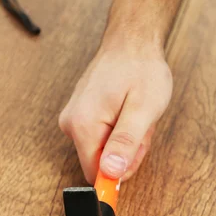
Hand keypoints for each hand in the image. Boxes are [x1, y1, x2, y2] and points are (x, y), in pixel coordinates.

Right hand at [59, 0, 190, 183]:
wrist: (132, 41)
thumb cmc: (141, 69)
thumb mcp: (143, 109)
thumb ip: (126, 144)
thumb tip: (110, 174)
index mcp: (83, 124)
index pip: (95, 174)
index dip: (119, 172)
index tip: (135, 152)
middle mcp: (71, 124)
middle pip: (101, 163)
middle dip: (127, 151)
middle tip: (141, 125)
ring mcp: (74, 118)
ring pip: (104, 151)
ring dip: (126, 140)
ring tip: (135, 114)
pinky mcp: (80, 115)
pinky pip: (102, 137)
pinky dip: (120, 130)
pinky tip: (127, 110)